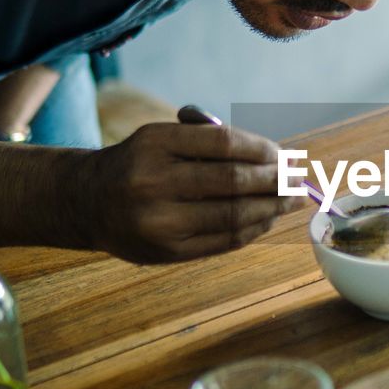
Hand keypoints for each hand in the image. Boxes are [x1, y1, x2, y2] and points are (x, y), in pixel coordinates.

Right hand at [86, 121, 295, 262]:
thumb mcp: (162, 136)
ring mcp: (159, 220)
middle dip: (275, 180)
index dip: (262, 149)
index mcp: (155, 143)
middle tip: (298, 179)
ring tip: (290, 201)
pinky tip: (268, 219)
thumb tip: (274, 156)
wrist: (89, 202)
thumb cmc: (140, 163)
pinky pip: (223, 241)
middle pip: (233, 181)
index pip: (224, 143)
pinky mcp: (166, 251)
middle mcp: (153, 181)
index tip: (284, 155)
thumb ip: (208, 139)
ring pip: (233, 215)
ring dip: (272, 208)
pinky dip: (253, 229)